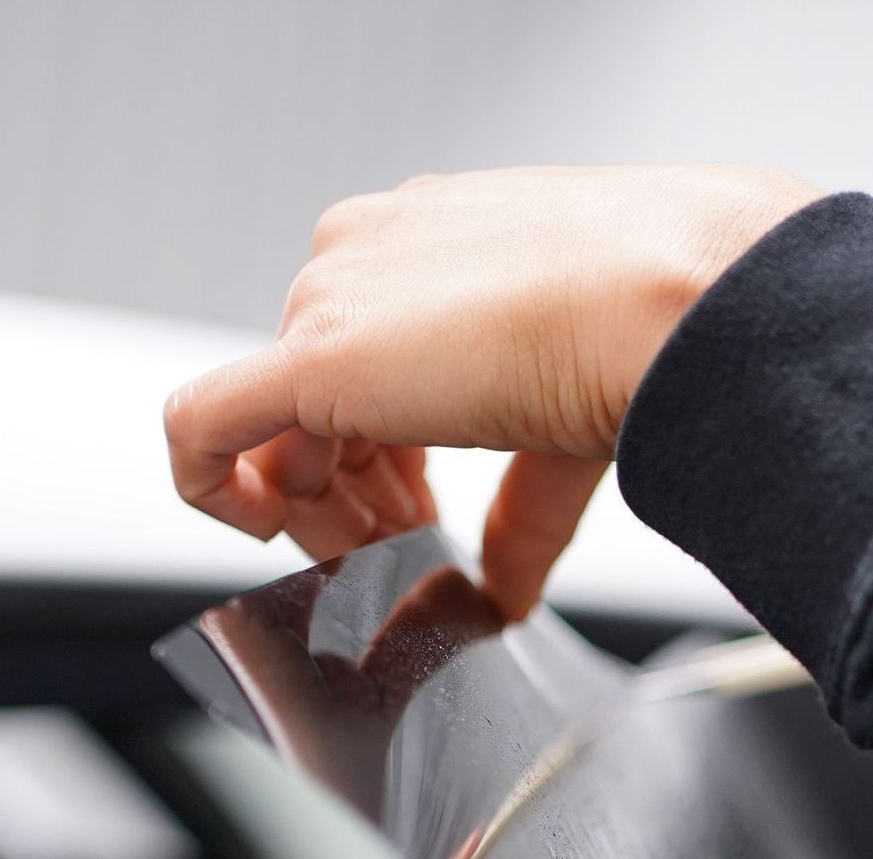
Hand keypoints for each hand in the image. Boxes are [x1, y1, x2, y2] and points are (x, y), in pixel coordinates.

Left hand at [164, 164, 820, 615]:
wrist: (670, 304)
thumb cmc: (649, 332)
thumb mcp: (563, 435)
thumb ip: (516, 514)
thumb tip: (506, 591)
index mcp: (425, 252)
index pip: (356, 369)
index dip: (377, 462)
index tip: (420, 513)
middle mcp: (366, 261)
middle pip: (306, 406)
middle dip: (349, 497)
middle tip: (402, 546)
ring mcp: (332, 298)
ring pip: (268, 430)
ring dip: (317, 512)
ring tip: (384, 547)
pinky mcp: (310, 358)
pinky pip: (203, 428)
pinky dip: (210, 489)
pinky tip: (261, 532)